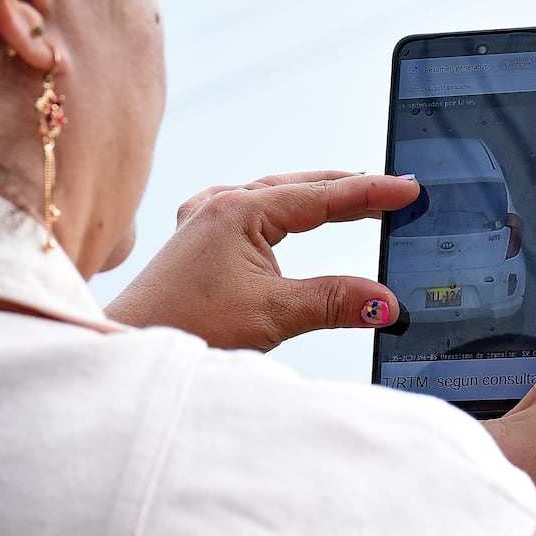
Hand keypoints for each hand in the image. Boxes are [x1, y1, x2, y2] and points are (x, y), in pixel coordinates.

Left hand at [105, 172, 419, 350]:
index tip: (411, 189)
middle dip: (350, 190)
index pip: (323, 196)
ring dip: (319, 198)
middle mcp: (221, 205)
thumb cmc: (184, 328)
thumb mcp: (272, 314)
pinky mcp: (199, 241)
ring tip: (359, 201)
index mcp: (240, 211)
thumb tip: (386, 303)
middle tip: (396, 193)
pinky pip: (255, 210)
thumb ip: (334, 301)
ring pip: (277, 196)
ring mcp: (206, 220)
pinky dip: (287, 211)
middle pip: (302, 187)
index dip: (372, 193)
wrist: (125, 348)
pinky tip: (291, 216)